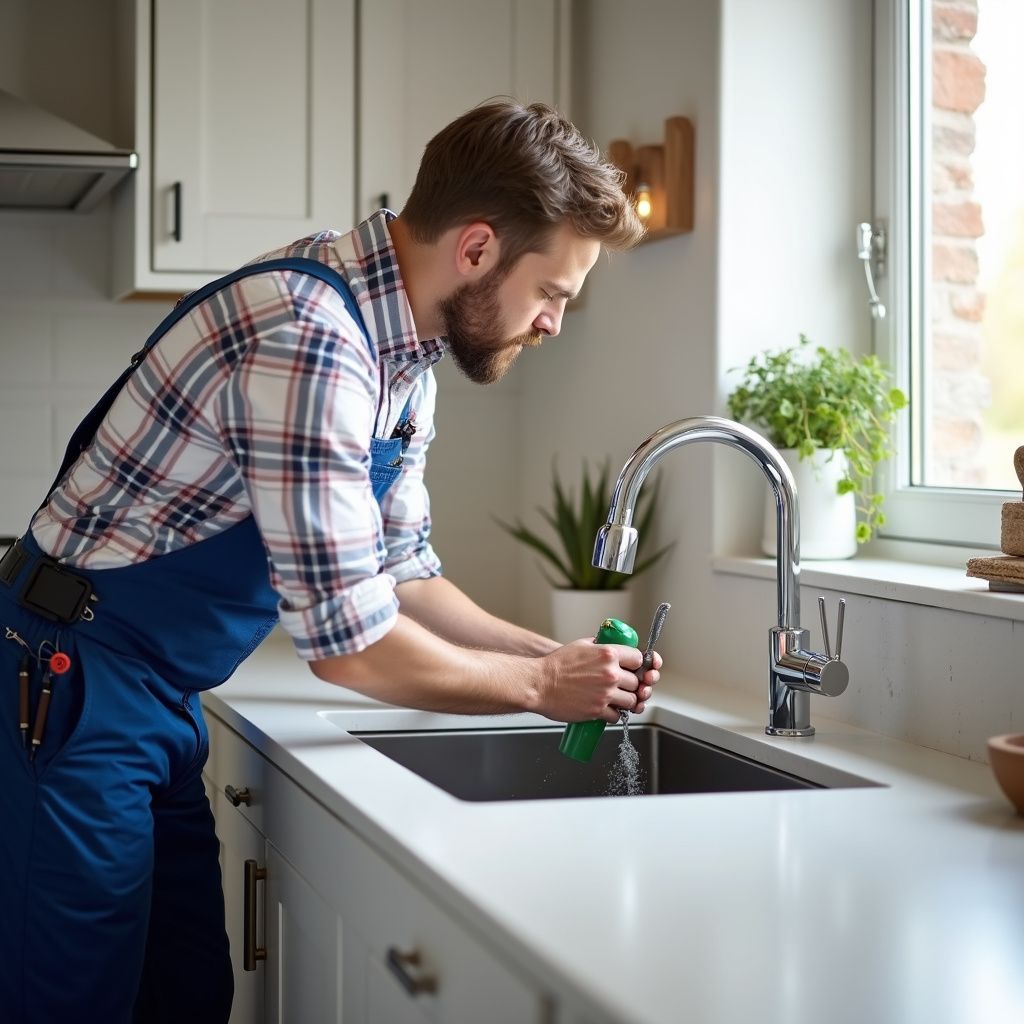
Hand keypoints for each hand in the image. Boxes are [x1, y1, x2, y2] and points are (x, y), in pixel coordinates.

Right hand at [537, 638, 661, 723]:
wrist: (539, 684)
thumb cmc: (556, 665)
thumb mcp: (580, 645)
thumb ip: (599, 646)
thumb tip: (609, 646)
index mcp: (608, 654)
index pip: (638, 659)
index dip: (636, 664)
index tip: (632, 668)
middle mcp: (610, 673)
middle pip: (637, 682)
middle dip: (630, 684)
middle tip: (622, 685)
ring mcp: (605, 693)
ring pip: (631, 701)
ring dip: (625, 701)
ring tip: (616, 698)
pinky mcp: (598, 710)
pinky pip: (617, 716)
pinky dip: (614, 714)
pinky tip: (606, 708)